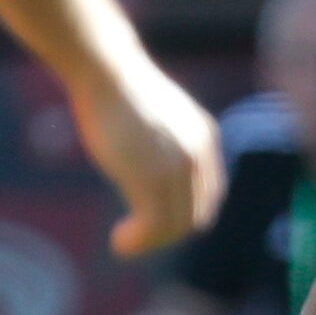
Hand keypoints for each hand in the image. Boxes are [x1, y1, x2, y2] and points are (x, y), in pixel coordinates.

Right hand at [70, 56, 223, 255]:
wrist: (107, 69)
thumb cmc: (118, 87)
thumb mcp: (156, 116)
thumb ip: (165, 141)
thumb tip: (147, 161)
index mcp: (204, 139)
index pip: (208, 193)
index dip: (185, 214)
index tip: (157, 223)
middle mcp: (199, 156)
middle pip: (196, 213)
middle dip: (168, 232)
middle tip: (139, 240)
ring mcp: (178, 167)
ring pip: (176, 223)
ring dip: (151, 242)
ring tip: (126, 245)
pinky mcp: (152, 176)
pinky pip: (155, 222)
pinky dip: (140, 240)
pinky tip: (120, 242)